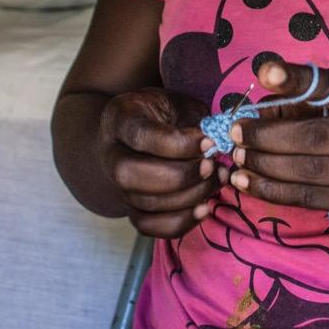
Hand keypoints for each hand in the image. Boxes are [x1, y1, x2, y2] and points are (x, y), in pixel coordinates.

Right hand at [101, 87, 223, 238]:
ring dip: (188, 197)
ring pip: (144, 203)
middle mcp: (111, 155)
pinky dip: (179, 222)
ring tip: (217, 180)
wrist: (135, 134)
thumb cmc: (161, 115)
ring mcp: (117, 185)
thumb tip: (214, 144)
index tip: (209, 142)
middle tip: (210, 166)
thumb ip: (193, 119)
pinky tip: (203, 208)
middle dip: (179, 176)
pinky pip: (147, 226)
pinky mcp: (130, 207)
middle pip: (131, 175)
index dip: (178, 144)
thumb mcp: (176, 103)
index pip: (141, 136)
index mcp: (120, 120)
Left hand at [228, 60, 328, 220]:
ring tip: (237, 159)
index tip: (266, 72)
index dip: (299, 81)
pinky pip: (309, 198)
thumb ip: (313, 101)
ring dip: (265, 165)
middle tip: (236, 133)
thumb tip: (259, 106)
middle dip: (268, 135)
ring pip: (308, 171)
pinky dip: (273, 190)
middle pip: (315, 136)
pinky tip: (248, 183)